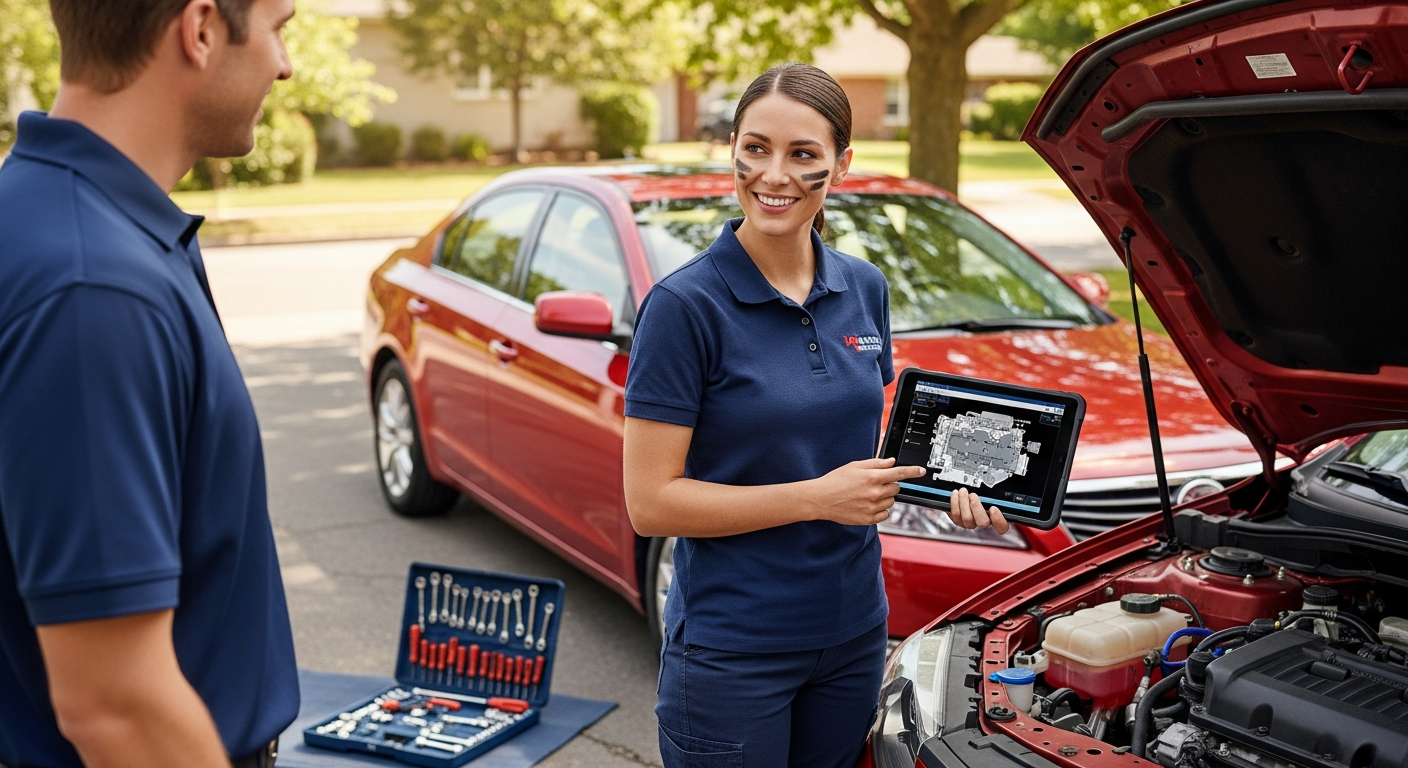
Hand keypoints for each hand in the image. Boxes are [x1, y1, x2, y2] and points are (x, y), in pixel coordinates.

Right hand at [806, 458, 925, 525]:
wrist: (821, 499)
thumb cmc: (835, 480)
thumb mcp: (855, 466)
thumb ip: (875, 463)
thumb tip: (891, 462)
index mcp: (872, 477)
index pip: (899, 473)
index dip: (913, 471)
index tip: (921, 471)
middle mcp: (875, 493)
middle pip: (896, 488)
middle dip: (889, 485)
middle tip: (874, 484)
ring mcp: (872, 507)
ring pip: (891, 502)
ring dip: (884, 498)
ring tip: (868, 495)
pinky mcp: (868, 519)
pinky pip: (884, 515)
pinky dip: (880, 510)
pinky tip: (867, 505)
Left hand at [947, 487, 1008, 533]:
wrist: (963, 489)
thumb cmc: (981, 489)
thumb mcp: (995, 488)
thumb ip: (1000, 493)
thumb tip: (1013, 485)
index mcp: (996, 515)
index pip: (1002, 526)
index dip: (999, 520)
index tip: (993, 508)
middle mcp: (984, 521)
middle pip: (983, 523)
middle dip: (976, 507)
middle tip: (973, 495)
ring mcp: (971, 522)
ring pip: (968, 519)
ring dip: (964, 503)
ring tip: (963, 491)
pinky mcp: (958, 520)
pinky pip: (956, 515)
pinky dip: (955, 503)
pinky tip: (956, 494)